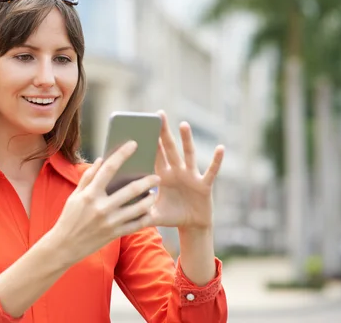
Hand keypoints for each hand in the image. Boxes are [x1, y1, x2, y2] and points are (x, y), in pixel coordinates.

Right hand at [49, 141, 160, 265]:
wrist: (64, 245)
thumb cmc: (69, 218)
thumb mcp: (74, 196)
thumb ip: (88, 177)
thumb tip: (100, 160)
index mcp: (89, 195)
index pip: (108, 169)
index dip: (122, 154)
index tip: (133, 144)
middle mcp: (101, 207)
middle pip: (130, 190)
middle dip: (147, 181)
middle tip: (156, 176)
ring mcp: (109, 222)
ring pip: (138, 208)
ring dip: (149, 199)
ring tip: (154, 192)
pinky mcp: (114, 234)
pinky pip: (135, 225)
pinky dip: (145, 217)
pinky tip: (150, 210)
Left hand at [148, 110, 224, 229]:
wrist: (191, 226)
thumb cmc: (171, 216)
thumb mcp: (153, 213)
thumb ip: (139, 210)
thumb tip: (121, 212)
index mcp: (162, 176)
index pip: (153, 156)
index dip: (147, 143)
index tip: (138, 127)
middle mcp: (176, 171)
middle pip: (169, 148)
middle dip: (163, 132)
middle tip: (158, 114)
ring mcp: (190, 176)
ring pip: (188, 155)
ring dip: (186, 140)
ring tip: (183, 124)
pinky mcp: (204, 184)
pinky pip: (211, 171)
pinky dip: (217, 160)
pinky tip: (220, 148)